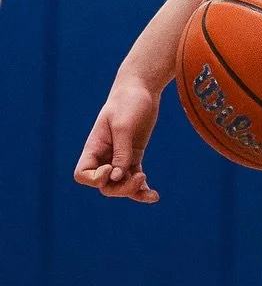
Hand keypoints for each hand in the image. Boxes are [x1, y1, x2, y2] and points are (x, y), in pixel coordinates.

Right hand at [74, 77, 161, 202]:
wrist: (142, 89)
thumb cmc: (128, 102)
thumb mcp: (124, 125)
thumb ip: (121, 151)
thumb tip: (117, 176)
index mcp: (94, 147)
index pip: (82, 175)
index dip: (95, 179)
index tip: (110, 169)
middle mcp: (104, 155)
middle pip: (104, 185)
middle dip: (120, 188)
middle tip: (139, 178)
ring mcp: (119, 157)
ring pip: (120, 185)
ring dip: (132, 192)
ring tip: (151, 193)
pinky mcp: (134, 156)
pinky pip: (134, 178)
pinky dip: (142, 189)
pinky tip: (154, 196)